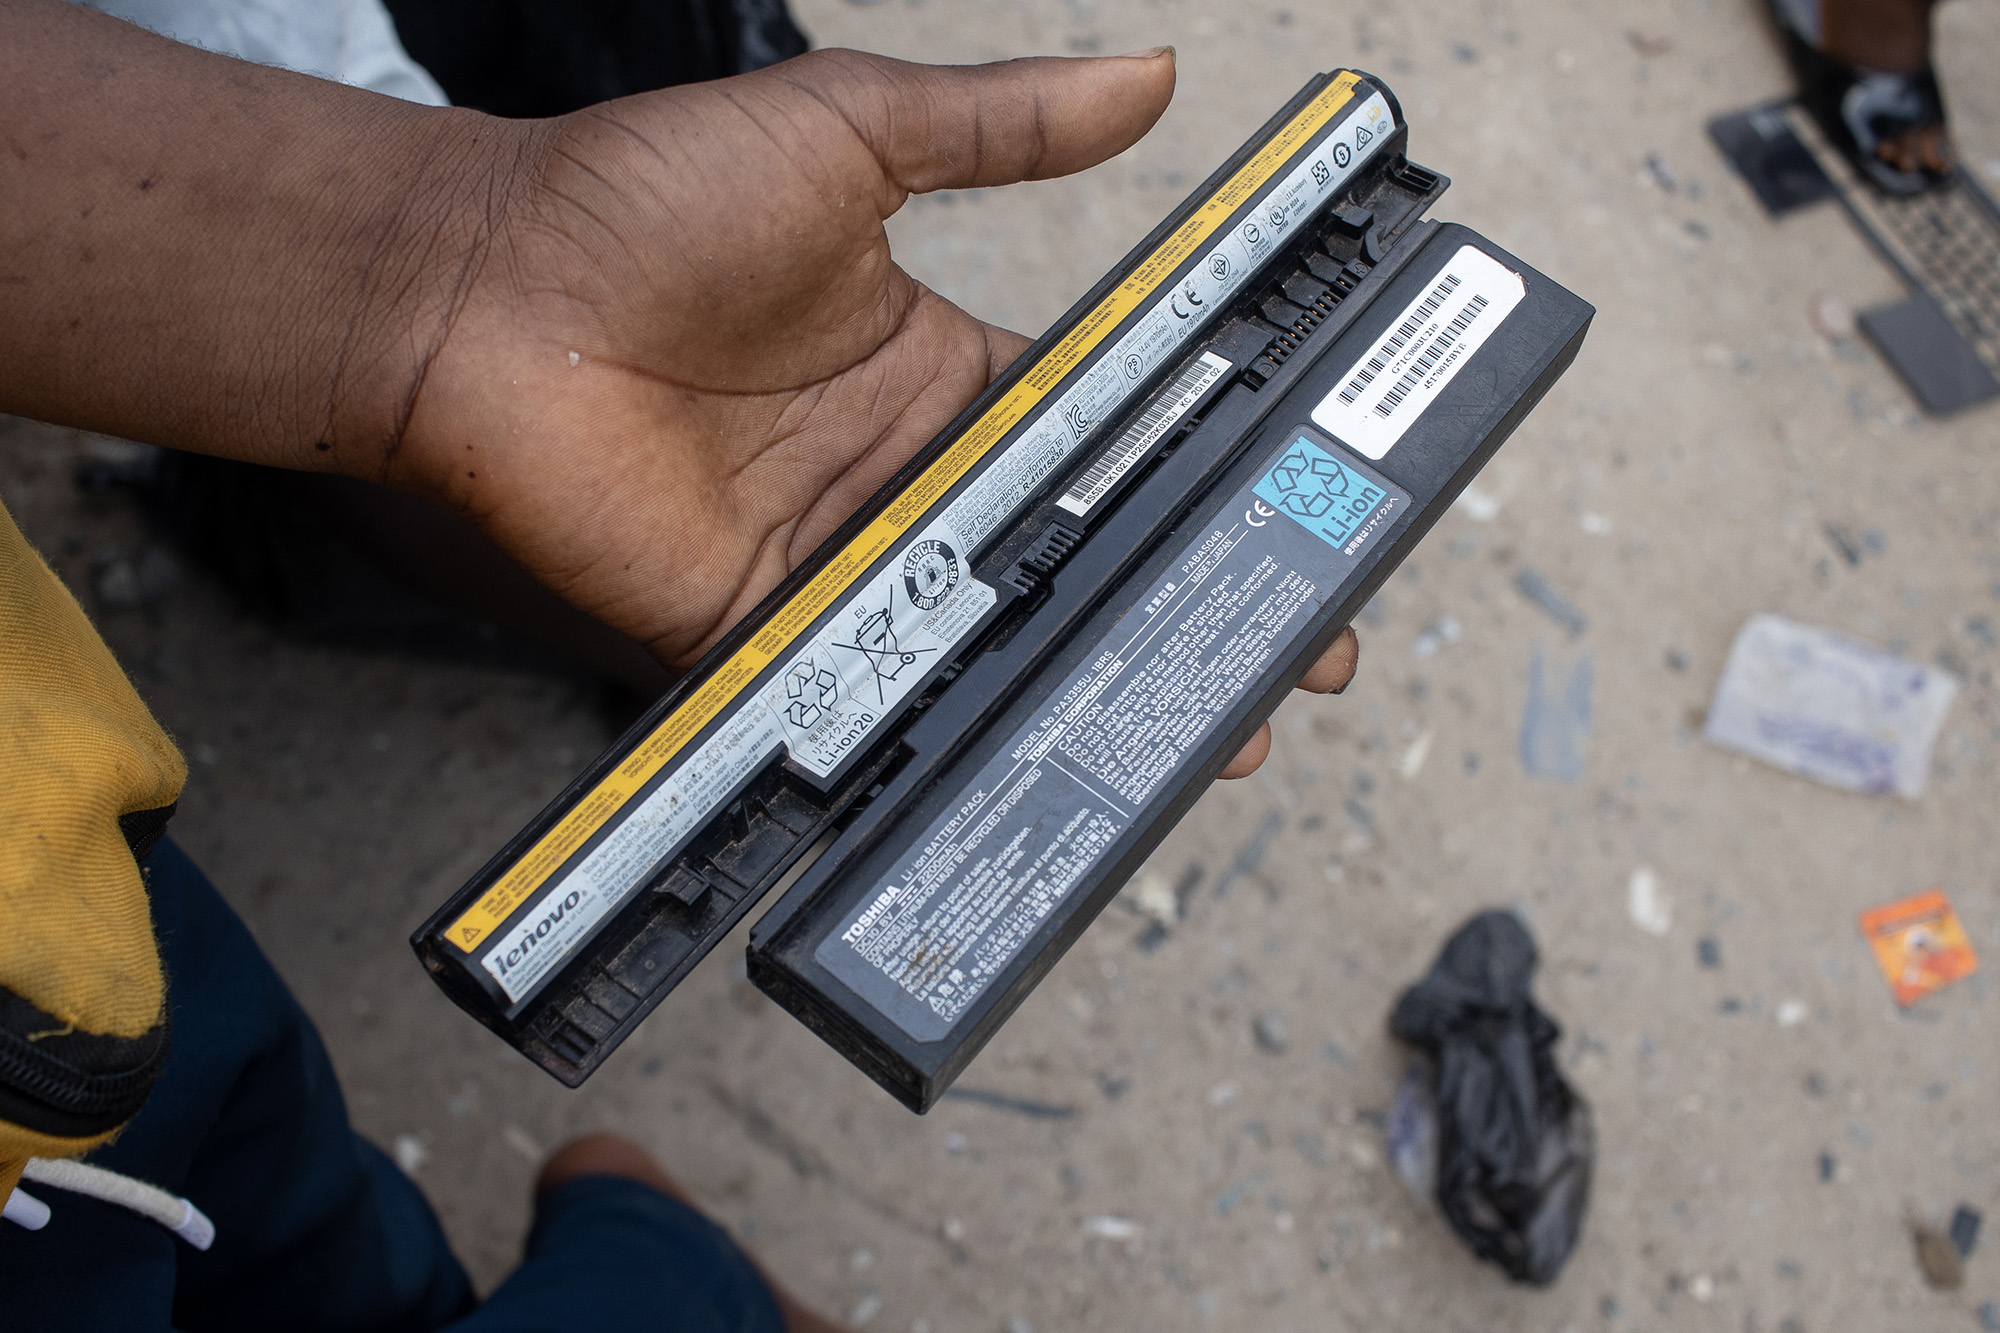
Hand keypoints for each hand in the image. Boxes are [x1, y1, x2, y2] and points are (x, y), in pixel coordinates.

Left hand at [0, 14, 1359, 777]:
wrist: (486, 290)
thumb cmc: (645, 199)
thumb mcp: (851, 132)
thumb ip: (1004, 124)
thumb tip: (1153, 76)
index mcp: (942, 369)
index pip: (1102, 434)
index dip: (1198, 471)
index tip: (1294, 497)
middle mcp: (907, 475)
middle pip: (1070, 556)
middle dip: (1179, 600)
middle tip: (1294, 645)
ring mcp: (843, 559)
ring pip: (994, 637)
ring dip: (1095, 679)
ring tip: (1210, 726)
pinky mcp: (770, 629)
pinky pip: (878, 686)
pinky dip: (958, 719)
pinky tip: (1051, 750)